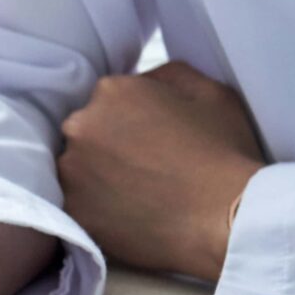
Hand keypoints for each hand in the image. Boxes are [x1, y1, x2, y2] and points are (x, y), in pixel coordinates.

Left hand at [57, 61, 265, 282]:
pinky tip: (131, 212)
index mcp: (112, 91)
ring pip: (80, 168)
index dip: (135, 118)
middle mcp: (80, 126)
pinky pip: (81, 203)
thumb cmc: (224, 152)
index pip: (112, 99)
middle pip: (90, 131)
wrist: (224, 219)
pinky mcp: (72, 210)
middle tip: (149, 165)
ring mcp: (71, 171)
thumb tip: (145, 81)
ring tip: (141, 191)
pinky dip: (99, 207)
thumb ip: (166, 75)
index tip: (155, 136)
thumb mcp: (209, 91)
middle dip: (112, 144)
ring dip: (101, 175)